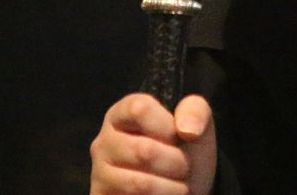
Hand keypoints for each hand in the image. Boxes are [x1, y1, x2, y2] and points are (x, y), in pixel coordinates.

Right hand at [90, 93, 215, 194]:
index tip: (179, 137)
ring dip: (171, 188)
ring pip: (140, 183)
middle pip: (143, 150)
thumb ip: (196, 111)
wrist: (184, 190)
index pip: (139, 109)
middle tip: (184, 167)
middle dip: (177, 163)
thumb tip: (187, 129)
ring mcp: (99, 174)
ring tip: (178, 185)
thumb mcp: (197, 125)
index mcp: (122, 114)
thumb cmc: (185, 152)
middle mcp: (104, 142)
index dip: (167, 126)